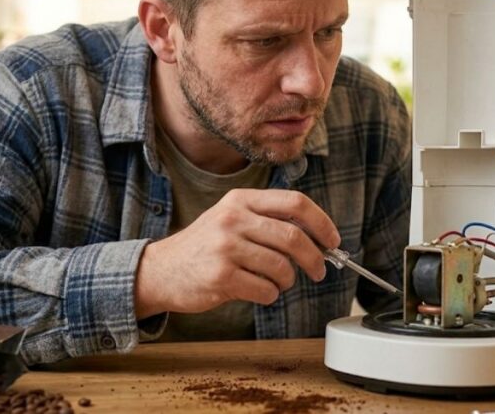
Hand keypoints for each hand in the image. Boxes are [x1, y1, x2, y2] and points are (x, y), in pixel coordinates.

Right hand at [134, 189, 340, 318]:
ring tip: (277, 282)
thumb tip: (317, 237)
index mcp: (241, 200)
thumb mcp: (231, 219)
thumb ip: (268, 220)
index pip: (295, 203)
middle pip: (294, 237)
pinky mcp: (221, 277)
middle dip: (315, 259)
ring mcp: (226, 247)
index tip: (333, 240)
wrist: (161, 270)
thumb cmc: (204, 247)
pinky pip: (266, 290)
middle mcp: (233, 219)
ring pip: (282, 267)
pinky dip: (271, 295)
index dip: (321, 222)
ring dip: (288, 280)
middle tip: (319, 271)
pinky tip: (258, 291)